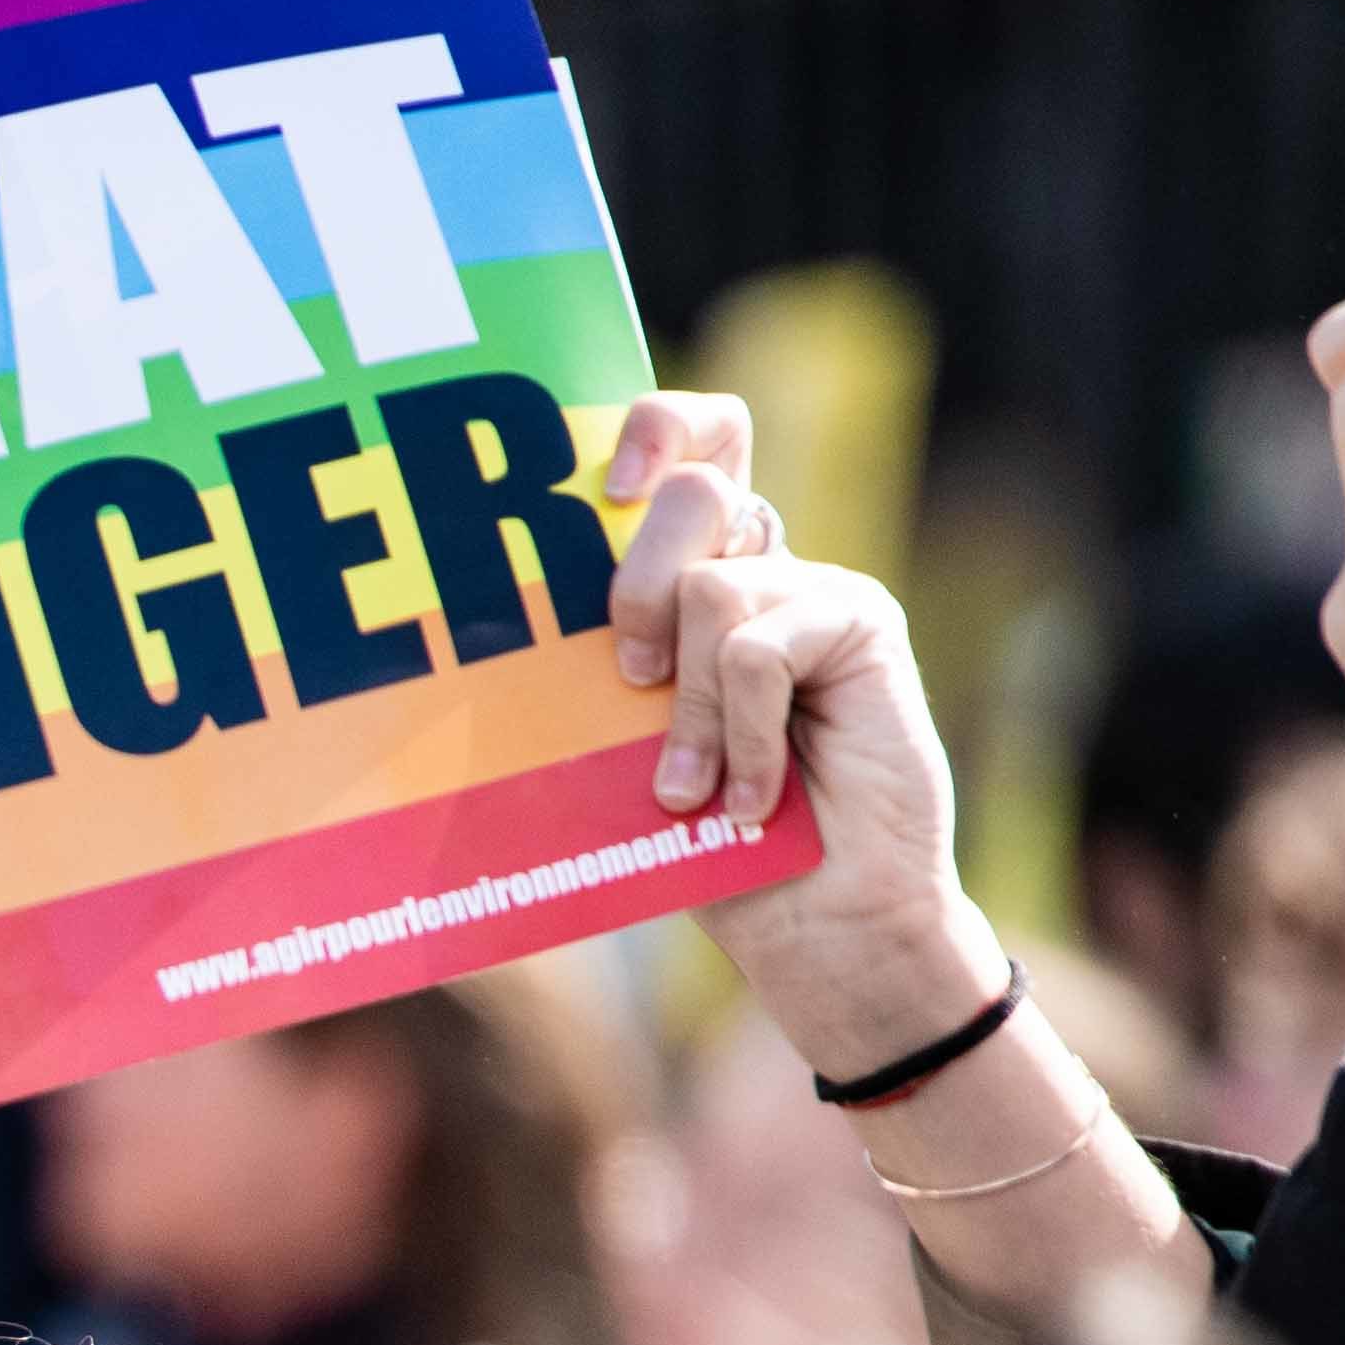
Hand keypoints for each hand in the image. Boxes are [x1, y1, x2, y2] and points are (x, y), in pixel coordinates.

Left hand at [606, 395, 999, 1062]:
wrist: (810, 916)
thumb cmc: (699, 840)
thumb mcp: (620, 746)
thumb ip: (598, 670)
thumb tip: (484, 628)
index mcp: (691, 575)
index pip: (687, 441)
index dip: (654, 428)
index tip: (604, 483)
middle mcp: (757, 563)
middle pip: (691, 489)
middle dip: (635, 585)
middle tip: (630, 680)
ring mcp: (812, 588)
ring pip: (709, 588)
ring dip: (685, 710)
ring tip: (691, 789)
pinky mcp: (860, 622)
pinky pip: (757, 651)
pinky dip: (738, 736)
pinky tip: (752, 799)